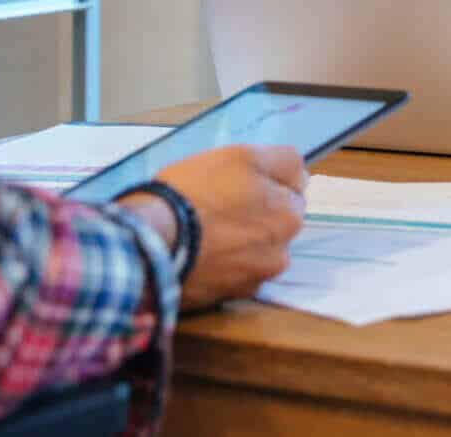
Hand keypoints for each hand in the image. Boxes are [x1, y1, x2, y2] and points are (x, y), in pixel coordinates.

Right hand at [149, 144, 307, 309]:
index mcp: (291, 211)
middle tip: (220, 207)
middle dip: (259, 213)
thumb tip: (301, 177)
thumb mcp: (240, 156)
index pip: (292, 189)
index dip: (265, 182)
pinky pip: (236, 273)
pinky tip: (202, 254)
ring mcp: (259, 274)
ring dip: (243, 242)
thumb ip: (282, 163)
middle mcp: (283, 247)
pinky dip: (226, 265)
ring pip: (258, 249)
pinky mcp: (232, 295)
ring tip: (207, 233)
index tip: (238, 184)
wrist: (149, 243)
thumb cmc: (191, 193)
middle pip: (277, 221)